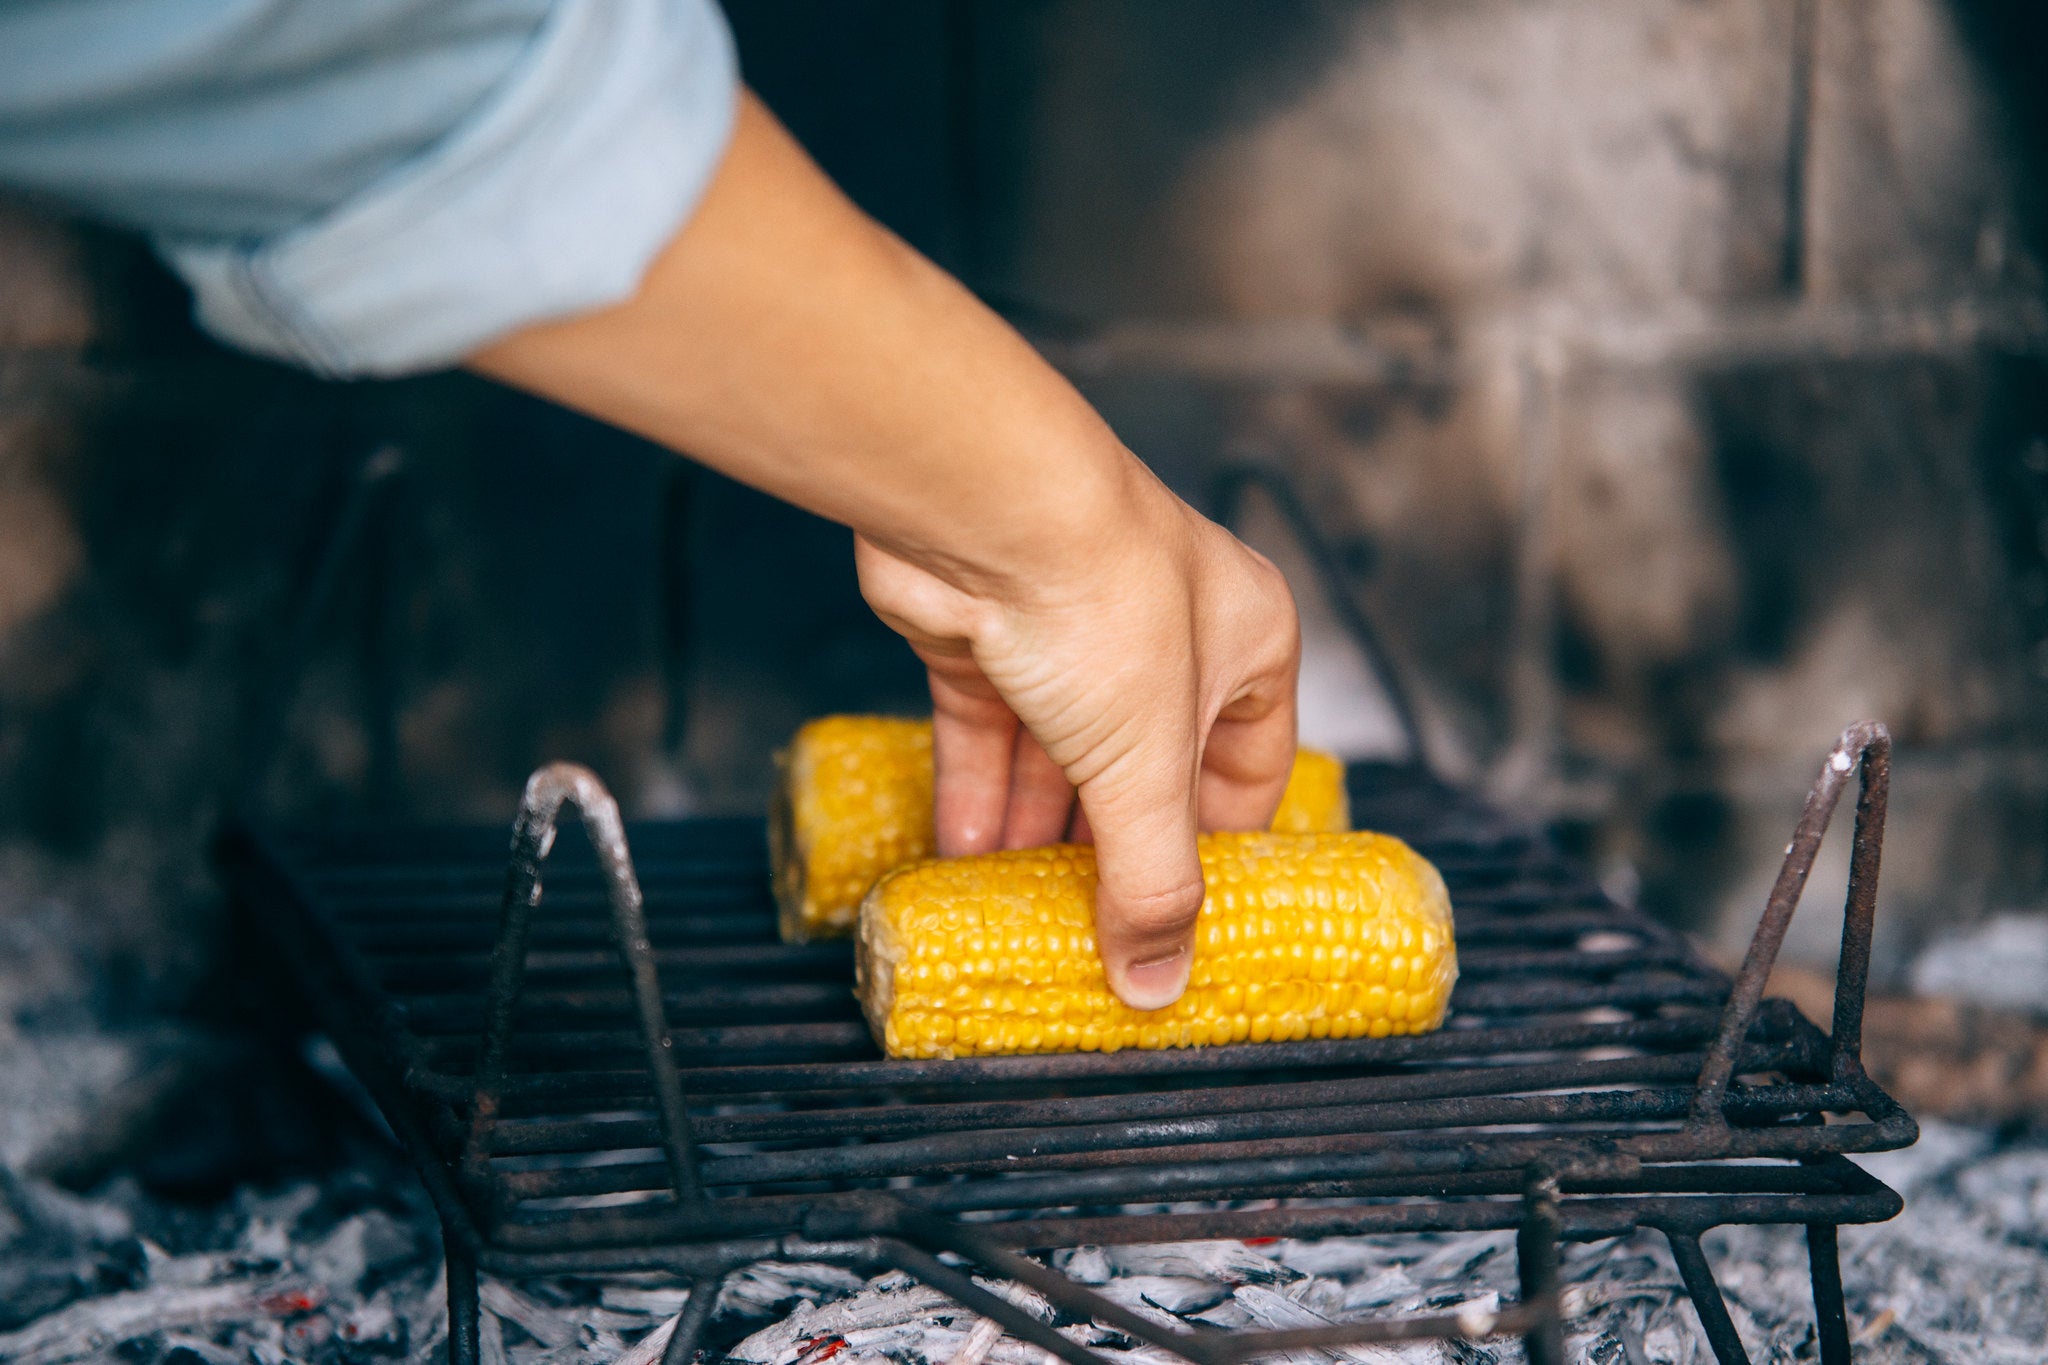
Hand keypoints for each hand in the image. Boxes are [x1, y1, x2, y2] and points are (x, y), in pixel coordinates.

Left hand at [855, 461, 1299, 1008]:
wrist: (980, 508)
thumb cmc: (1103, 601)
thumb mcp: (1148, 767)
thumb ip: (1152, 880)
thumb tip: (1156, 981)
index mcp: (1247, 644)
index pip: (1250, 769)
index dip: (1218, 849)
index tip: (1183, 923)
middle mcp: (1164, 633)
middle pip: (1145, 771)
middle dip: (1113, 851)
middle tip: (1094, 929)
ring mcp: (1070, 632)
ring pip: (1059, 758)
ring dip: (1037, 837)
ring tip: (1021, 914)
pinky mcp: (987, 637)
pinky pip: (988, 738)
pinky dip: (977, 798)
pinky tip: (963, 862)